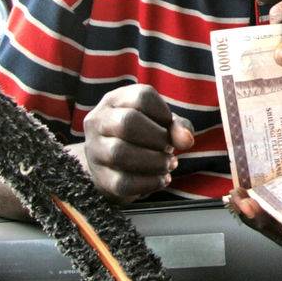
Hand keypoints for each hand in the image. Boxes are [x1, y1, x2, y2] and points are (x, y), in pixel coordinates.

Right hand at [80, 84, 194, 201]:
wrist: (114, 166)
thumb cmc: (143, 137)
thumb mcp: (161, 124)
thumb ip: (178, 127)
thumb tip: (187, 139)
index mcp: (116, 100)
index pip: (142, 97)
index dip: (163, 113)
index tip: (169, 125)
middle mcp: (99, 121)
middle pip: (127, 123)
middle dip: (157, 138)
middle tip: (168, 147)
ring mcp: (94, 150)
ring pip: (120, 153)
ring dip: (154, 161)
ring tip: (169, 164)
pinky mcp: (99, 178)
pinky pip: (122, 182)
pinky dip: (149, 183)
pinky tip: (161, 179)